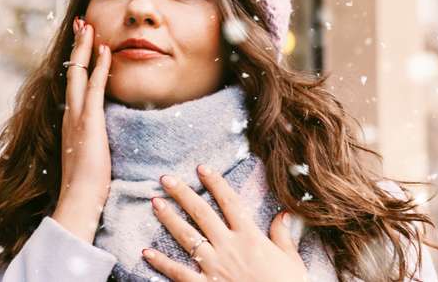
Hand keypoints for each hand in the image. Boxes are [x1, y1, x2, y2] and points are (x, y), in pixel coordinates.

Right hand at [51, 16, 112, 242]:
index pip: (73, 83)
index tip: (82, 42)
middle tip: (81, 22)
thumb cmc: (86, 183)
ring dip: (84, 47)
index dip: (77, 61)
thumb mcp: (87, 153)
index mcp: (69, 120)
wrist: (79, 198)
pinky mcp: (88, 120)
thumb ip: (90, 139)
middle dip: (76, 45)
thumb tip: (97, 135)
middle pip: (71, 70)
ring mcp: (76, 115)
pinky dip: (99, 66)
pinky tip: (104, 50)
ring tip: (88, 25)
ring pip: (78, 72)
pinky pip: (94, 86)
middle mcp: (69, 113)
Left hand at [142, 164, 307, 281]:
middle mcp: (229, 247)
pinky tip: (146, 251)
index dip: (215, 183)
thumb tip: (283, 213)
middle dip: (182, 194)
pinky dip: (162, 262)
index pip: (229, 202)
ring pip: (187, 237)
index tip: (201, 167)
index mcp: (250, 237)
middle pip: (201, 213)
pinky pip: (179, 273)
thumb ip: (282, 235)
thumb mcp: (290, 259)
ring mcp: (215, 266)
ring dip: (169, 219)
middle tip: (166, 179)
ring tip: (154, 202)